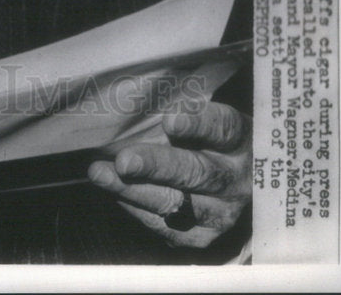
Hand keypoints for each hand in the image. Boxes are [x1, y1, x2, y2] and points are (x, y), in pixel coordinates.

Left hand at [87, 102, 250, 248]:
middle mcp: (235, 180)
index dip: (198, 124)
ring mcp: (222, 212)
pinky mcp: (204, 237)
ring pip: (177, 204)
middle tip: (125, 161)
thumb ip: (181, 114)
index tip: (169, 120)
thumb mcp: (206, 120)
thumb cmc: (209, 139)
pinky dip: (135, 207)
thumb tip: (131, 104)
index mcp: (240, 140)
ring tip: (101, 174)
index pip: (223, 129)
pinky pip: (166, 226)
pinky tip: (113, 191)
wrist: (238, 185)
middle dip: (156, 166)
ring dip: (133, 189)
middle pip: (197, 172)